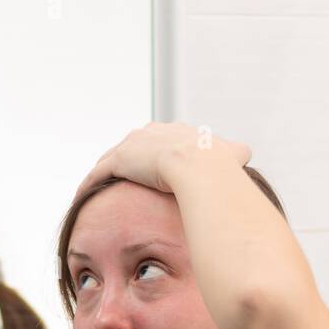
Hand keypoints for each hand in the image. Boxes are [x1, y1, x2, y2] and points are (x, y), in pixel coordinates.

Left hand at [73, 121, 249, 198]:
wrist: (201, 167)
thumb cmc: (219, 165)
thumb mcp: (232, 154)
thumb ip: (236, 153)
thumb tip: (246, 154)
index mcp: (178, 131)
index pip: (163, 141)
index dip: (158, 156)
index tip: (154, 170)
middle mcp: (153, 132)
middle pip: (135, 147)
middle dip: (130, 162)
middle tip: (124, 179)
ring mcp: (135, 145)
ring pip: (113, 160)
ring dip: (105, 173)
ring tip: (96, 189)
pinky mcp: (120, 160)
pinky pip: (99, 174)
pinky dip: (90, 185)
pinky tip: (83, 198)